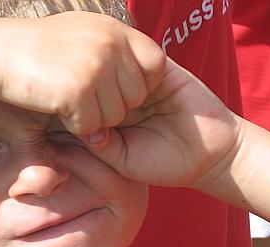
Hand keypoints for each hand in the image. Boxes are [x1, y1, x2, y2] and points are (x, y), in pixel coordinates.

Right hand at [0, 12, 165, 135]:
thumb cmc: (39, 49)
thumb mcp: (84, 34)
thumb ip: (115, 51)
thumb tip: (147, 76)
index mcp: (115, 30)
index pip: (156, 63)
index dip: (142, 83)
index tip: (117, 89)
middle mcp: (110, 44)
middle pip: (137, 96)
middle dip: (113, 106)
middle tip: (84, 97)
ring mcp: (95, 67)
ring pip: (115, 116)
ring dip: (93, 118)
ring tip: (68, 99)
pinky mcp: (77, 90)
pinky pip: (91, 126)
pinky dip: (75, 126)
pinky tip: (58, 108)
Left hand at [81, 58, 241, 190]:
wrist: (210, 155)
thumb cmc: (164, 165)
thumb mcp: (123, 160)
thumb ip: (98, 143)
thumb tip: (74, 121)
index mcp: (107, 118)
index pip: (80, 102)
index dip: (68, 102)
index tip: (58, 107)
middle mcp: (120, 97)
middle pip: (92, 80)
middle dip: (83, 85)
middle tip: (77, 91)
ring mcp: (140, 82)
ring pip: (113, 66)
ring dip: (108, 76)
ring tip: (113, 96)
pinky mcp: (162, 71)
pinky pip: (142, 58)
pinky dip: (133, 68)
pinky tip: (136, 90)